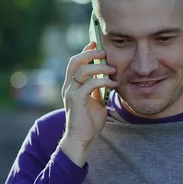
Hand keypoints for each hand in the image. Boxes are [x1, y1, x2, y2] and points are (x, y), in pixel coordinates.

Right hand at [59, 42, 117, 166]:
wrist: (83, 140)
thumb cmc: (89, 122)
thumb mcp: (96, 101)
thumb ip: (98, 89)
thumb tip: (109, 77)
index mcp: (72, 86)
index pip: (75, 63)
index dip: (85, 51)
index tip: (96, 43)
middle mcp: (68, 87)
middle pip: (74, 62)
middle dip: (89, 53)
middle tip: (104, 52)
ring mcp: (70, 93)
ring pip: (82, 70)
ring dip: (99, 67)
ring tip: (113, 69)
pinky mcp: (76, 100)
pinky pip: (89, 84)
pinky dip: (103, 81)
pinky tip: (113, 84)